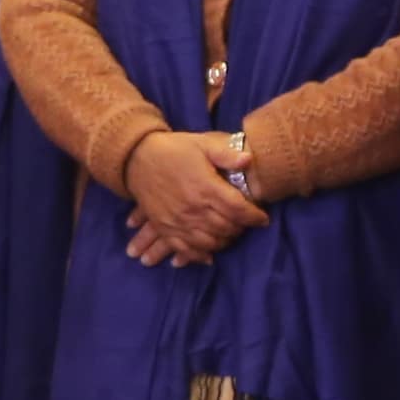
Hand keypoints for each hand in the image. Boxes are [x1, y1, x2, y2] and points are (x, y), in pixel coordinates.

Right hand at [121, 127, 268, 268]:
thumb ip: (227, 153)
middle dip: (241, 228)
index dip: (254, 216)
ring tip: (230, 235)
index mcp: (206, 188)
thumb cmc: (174, 149)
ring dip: (224, 242)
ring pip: (209, 242)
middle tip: (246, 224)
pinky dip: (199, 256)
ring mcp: (177, 221)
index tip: (262, 218)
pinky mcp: (165, 227)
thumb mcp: (202, 144)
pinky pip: (184, 249)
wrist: (137, 158)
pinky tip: (209, 255)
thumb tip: (249, 160)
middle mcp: (193, 208)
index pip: (238, 209)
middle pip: (226, 228)